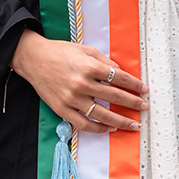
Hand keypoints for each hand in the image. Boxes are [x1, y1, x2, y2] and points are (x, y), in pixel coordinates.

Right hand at [11, 31, 147, 132]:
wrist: (33, 59)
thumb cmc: (59, 52)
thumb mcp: (85, 50)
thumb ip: (104, 61)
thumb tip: (120, 72)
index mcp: (89, 66)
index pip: (119, 78)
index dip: (134, 85)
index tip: (144, 90)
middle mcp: (82, 84)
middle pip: (115, 97)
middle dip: (133, 103)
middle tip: (145, 107)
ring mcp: (72, 99)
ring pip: (102, 114)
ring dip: (121, 121)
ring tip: (133, 125)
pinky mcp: (63, 109)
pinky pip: (84, 123)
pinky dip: (98, 128)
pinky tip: (109, 128)